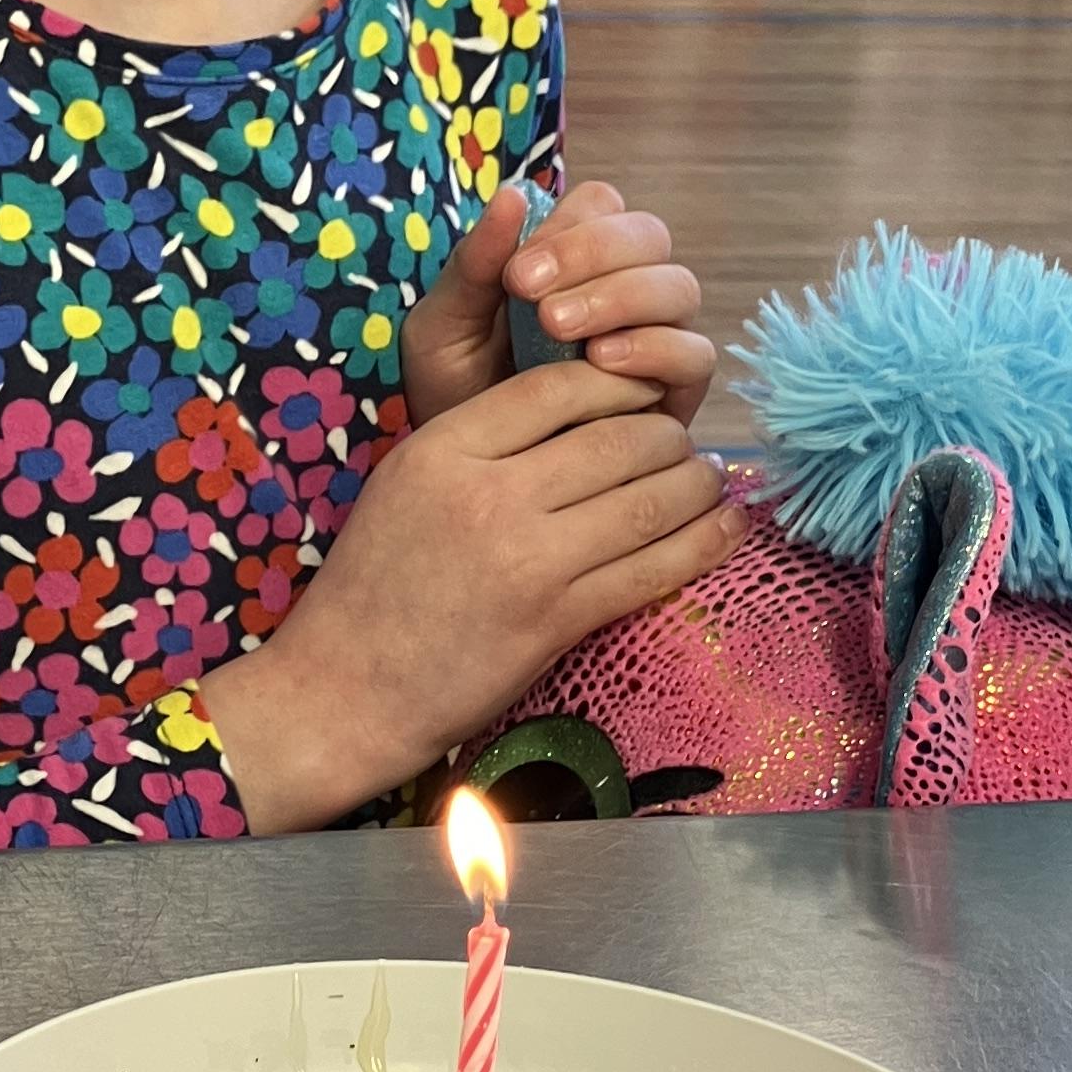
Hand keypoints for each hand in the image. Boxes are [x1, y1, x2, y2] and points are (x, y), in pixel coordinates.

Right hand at [194, 364, 740, 835]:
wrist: (345, 688)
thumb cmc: (375, 585)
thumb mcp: (408, 482)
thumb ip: (482, 442)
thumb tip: (579, 411)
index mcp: (444, 448)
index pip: (559, 387)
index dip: (618, 383)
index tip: (642, 395)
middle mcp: (489, 494)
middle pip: (618, 437)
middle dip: (668, 437)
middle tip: (682, 446)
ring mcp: (528, 559)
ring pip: (649, 498)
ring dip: (696, 485)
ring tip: (709, 482)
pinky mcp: (557, 620)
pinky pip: (654, 568)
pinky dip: (704, 544)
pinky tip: (726, 527)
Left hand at [404, 178, 715, 430]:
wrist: (470, 479)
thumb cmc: (456, 397)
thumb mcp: (443, 329)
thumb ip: (473, 266)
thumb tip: (512, 193)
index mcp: (571, 259)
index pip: (601, 206)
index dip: (568, 228)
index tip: (516, 275)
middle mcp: (624, 288)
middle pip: (650, 236)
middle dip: (595, 258)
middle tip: (537, 301)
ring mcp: (656, 336)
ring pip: (679, 288)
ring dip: (625, 298)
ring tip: (563, 331)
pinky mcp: (676, 392)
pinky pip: (695, 354)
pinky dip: (656, 348)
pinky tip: (604, 363)